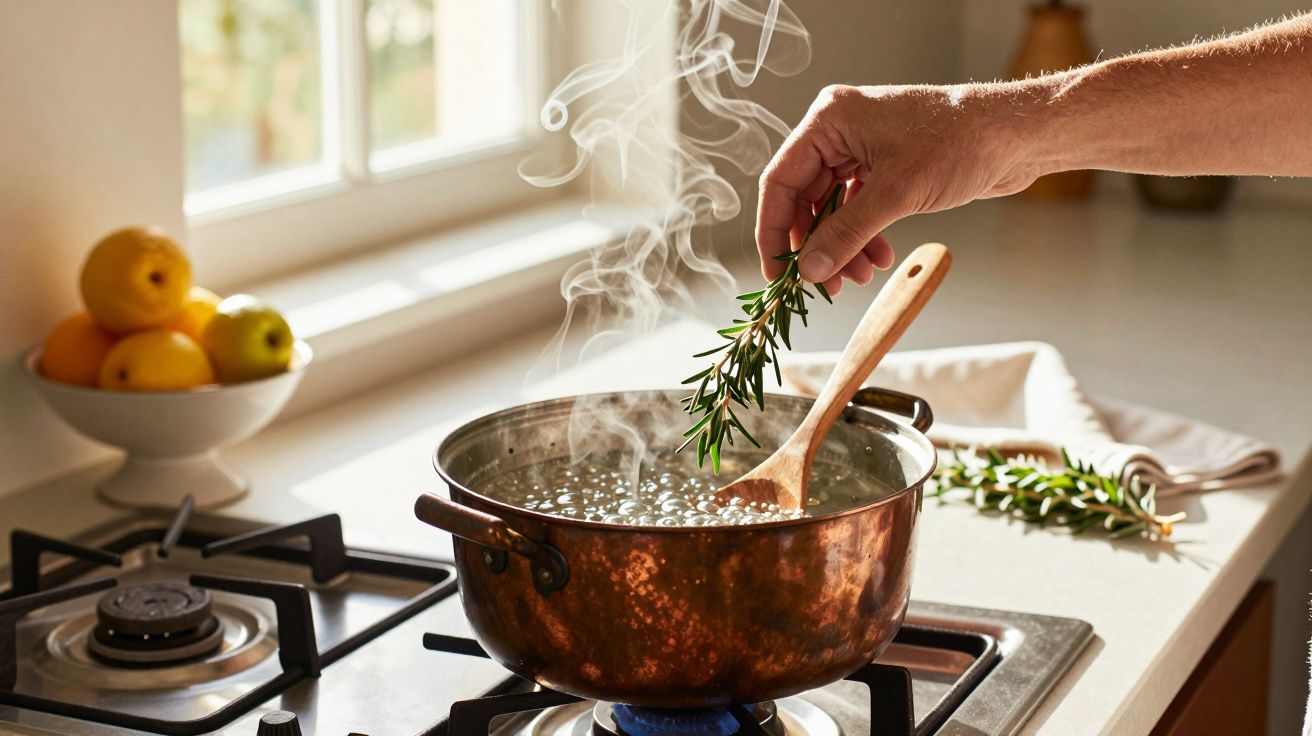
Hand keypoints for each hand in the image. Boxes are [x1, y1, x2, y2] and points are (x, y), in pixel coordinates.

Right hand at [756, 83, 1046, 291]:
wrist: (1016, 136)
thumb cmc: (961, 143)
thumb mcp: (896, 193)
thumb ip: (846, 234)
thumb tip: (809, 269)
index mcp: (830, 120)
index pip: (781, 181)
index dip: (773, 231)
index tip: (777, 272)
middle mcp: (840, 132)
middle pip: (805, 200)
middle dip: (816, 244)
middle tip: (825, 283)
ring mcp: (861, 150)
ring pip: (832, 209)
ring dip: (842, 246)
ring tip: (859, 275)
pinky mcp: (884, 167)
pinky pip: (856, 209)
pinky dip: (863, 237)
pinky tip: (878, 257)